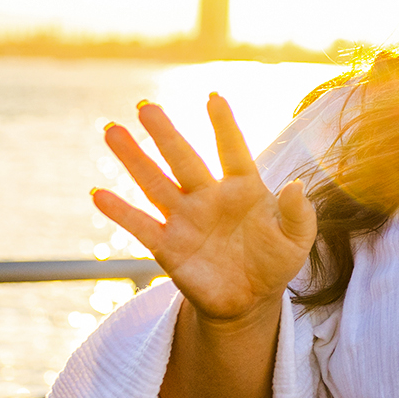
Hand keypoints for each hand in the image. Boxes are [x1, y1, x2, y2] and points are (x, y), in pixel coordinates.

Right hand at [92, 94, 315, 322]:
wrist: (251, 300)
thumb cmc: (276, 260)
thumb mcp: (298, 239)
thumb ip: (299, 212)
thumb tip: (296, 185)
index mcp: (244, 188)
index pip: (233, 151)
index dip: (224, 126)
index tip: (214, 97)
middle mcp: (209, 197)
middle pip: (184, 160)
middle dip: (165, 134)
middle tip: (145, 106)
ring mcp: (186, 220)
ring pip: (155, 184)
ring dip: (134, 160)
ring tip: (112, 131)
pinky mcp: (168, 247)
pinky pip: (141, 226)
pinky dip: (120, 212)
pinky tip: (99, 195)